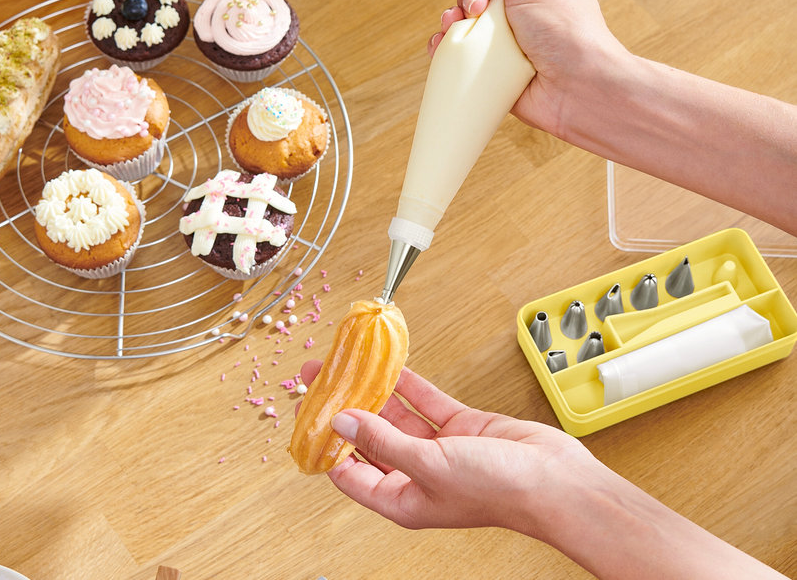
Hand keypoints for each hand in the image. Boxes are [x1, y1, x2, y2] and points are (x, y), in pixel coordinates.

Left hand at [298, 360, 593, 532]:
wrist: (556, 481)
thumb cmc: (498, 490)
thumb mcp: (428, 465)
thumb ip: (383, 441)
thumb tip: (342, 420)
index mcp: (403, 499)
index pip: (350, 472)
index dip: (329, 444)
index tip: (310, 413)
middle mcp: (417, 475)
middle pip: (370, 438)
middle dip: (345, 409)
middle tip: (320, 380)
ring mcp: (439, 450)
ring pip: (396, 417)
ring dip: (373, 392)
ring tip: (345, 366)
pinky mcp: (461, 427)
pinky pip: (426, 402)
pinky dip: (409, 384)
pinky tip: (389, 367)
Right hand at [429, 0, 627, 138]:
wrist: (579, 93)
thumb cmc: (569, 38)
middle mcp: (527, 10)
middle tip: (480, 7)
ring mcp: (511, 40)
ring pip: (468, 22)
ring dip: (457, 20)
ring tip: (460, 26)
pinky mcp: (497, 68)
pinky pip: (464, 52)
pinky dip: (450, 48)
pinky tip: (443, 46)